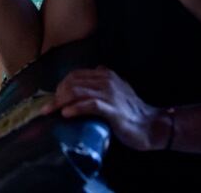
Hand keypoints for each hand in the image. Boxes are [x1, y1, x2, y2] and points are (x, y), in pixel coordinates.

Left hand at [43, 66, 169, 150]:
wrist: (151, 126)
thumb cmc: (131, 112)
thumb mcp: (115, 91)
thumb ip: (101, 84)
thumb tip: (83, 82)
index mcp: (105, 74)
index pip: (74, 75)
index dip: (60, 85)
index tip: (53, 98)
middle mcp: (106, 79)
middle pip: (72, 82)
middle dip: (56, 94)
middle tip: (49, 108)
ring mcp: (109, 93)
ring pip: (76, 92)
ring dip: (59, 102)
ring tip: (50, 111)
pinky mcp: (111, 109)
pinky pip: (88, 105)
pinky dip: (74, 108)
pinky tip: (65, 114)